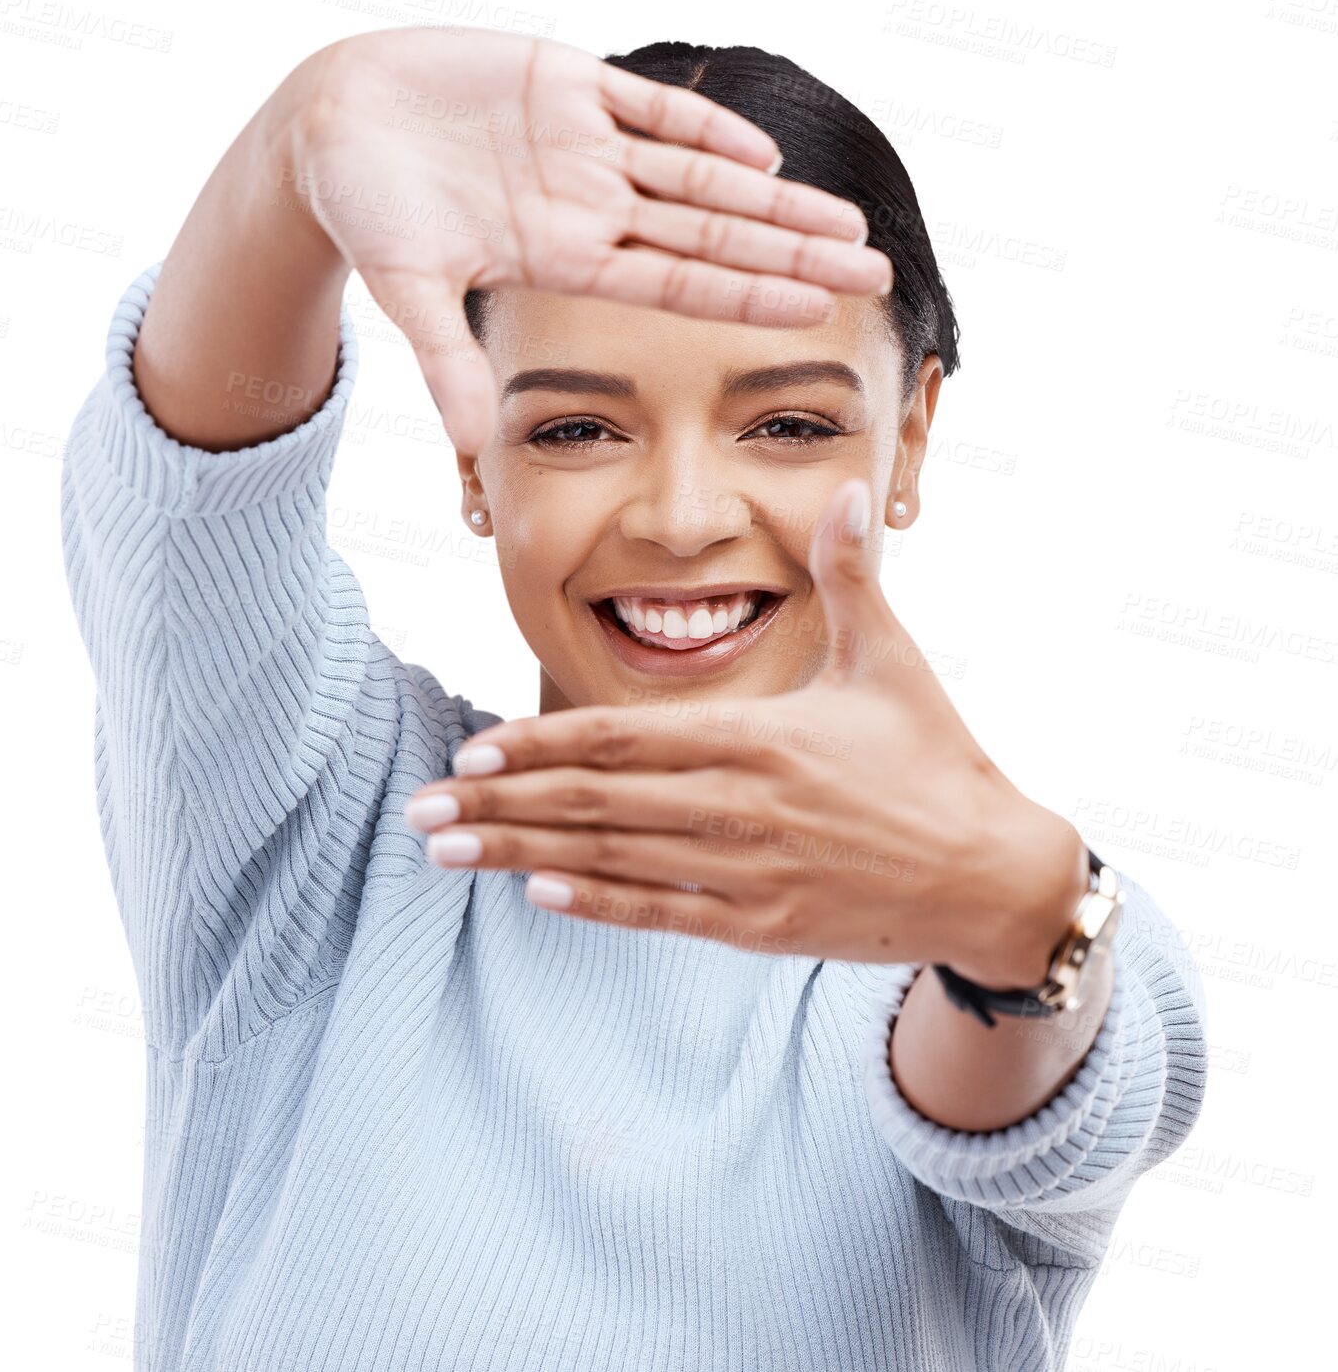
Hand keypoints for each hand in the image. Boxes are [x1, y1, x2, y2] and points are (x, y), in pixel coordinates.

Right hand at [288, 26, 892, 453]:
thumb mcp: (407, 288)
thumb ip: (445, 359)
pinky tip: (761, 151)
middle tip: (873, 272)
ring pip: (700, 173)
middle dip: (792, 250)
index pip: (678, 282)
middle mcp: (591, 206)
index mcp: (565, 258)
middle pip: (713, 234)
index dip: (748, 294)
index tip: (818, 311)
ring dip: (773, 195)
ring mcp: (585, 145)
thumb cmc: (364, 209)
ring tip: (844, 218)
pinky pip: (650, 104)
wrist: (332, 121)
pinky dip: (704, 122)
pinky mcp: (566, 81)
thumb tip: (473, 444)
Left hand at [403, 478, 1087, 983]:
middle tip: (422, 805)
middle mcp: (740, 806)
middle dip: (499, 802)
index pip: (623, 737)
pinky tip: (536, 893)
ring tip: (447, 850)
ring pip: (611, 860)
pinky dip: (595, 903)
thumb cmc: (938, 761)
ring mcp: (746, 873)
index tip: (473, 745)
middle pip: (595, 802)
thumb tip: (844, 488)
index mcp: (761, 737)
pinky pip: (660, 915)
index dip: (540, 742)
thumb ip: (851, 577)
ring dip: (521, 853)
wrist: (992, 876)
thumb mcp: (891, 661)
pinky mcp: (760, 926)